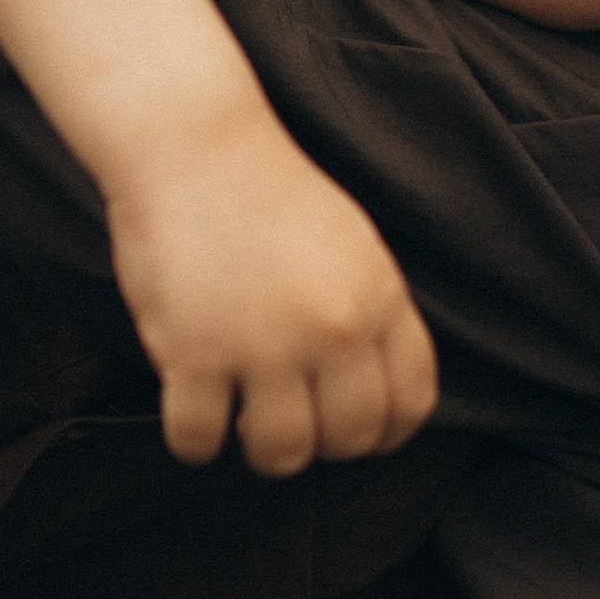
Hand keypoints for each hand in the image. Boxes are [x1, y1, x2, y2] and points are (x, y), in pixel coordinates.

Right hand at [105, 107, 439, 476]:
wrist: (190, 143)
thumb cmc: (264, 191)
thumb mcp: (352, 245)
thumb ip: (369, 313)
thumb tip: (367, 390)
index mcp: (379, 298)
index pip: (411, 402)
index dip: (383, 433)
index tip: (349, 432)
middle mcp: (333, 329)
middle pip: (350, 438)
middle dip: (320, 446)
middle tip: (286, 423)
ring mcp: (265, 345)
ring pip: (282, 455)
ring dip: (260, 452)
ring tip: (238, 420)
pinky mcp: (194, 355)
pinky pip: (200, 441)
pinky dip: (193, 442)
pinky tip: (189, 413)